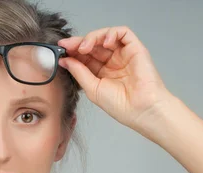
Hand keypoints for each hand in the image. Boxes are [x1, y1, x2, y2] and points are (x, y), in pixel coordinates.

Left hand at [58, 26, 175, 130]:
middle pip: (93, 44)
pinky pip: (123, 33)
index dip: (73, 51)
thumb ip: (79, 72)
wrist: (141, 110)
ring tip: (84, 47)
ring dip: (92, 38)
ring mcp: (124, 54)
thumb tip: (64, 60)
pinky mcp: (135, 49)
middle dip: (78, 43)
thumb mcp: (92, 88)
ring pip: (105, 36)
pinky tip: (104, 43)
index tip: (61, 50)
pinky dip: (111, 33)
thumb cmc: (121, 106)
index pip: (85, 56)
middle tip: (68, 46)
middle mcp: (112, 62)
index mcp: (102, 73)